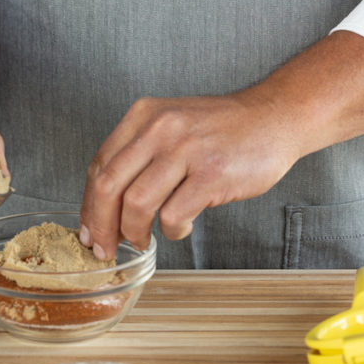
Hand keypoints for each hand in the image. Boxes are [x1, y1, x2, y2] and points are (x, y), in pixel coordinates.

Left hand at [79, 31, 363, 258]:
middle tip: (105, 247)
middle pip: (108, 186)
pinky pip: (173, 215)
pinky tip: (181, 227)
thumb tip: (104, 204)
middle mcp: (159, 128)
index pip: (99, 166)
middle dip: (100, 226)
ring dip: (133, 232)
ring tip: (143, 239)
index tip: (90, 230)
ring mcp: (186, 151)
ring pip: (136, 204)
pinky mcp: (211, 174)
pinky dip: (172, 231)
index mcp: (143, 116)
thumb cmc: (221, 129)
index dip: (89, 205)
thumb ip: (138, 154)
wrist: (274, 117)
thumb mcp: (170, 124)